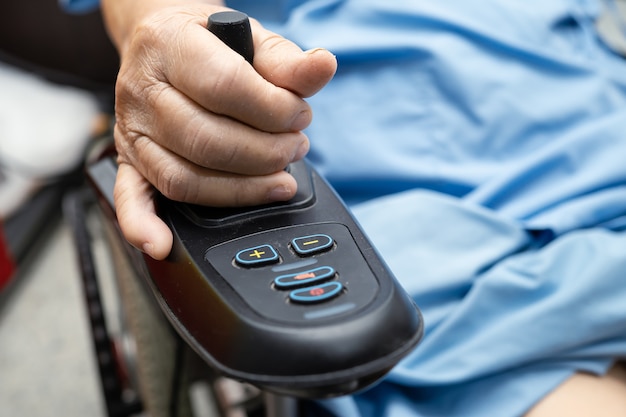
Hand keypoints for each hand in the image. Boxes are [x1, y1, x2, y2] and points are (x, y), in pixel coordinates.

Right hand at [108, 5, 336, 259]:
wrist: (162, 39)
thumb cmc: (208, 41)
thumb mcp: (252, 39)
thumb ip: (287, 61)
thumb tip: (323, 67)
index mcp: (170, 45)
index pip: (224, 85)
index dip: (273, 110)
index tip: (300, 116)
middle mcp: (143, 90)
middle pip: (205, 140)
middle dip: (266, 153)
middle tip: (295, 148)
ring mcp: (132, 130)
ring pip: (182, 178)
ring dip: (240, 190)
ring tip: (277, 180)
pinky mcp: (129, 160)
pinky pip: (130, 199)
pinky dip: (142, 225)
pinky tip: (162, 244)